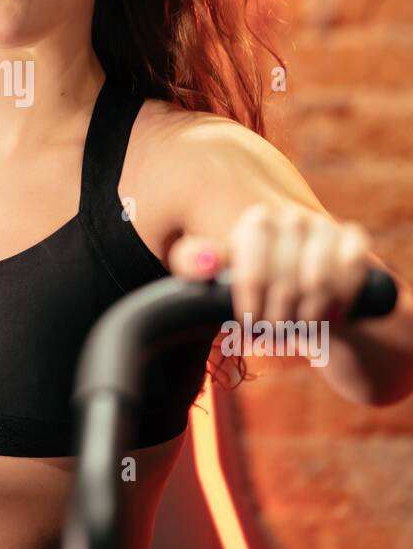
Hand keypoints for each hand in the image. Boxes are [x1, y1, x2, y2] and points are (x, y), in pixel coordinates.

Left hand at [167, 201, 371, 331]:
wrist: (312, 307)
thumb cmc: (260, 296)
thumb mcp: (220, 283)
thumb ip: (193, 265)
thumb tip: (206, 262)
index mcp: (256, 222)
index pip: (252, 273)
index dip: (253, 308)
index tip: (251, 326)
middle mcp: (290, 217)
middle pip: (285, 283)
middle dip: (280, 318)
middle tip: (277, 331)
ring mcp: (326, 226)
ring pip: (319, 282)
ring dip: (310, 316)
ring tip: (300, 326)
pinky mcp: (355, 241)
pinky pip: (351, 273)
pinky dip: (340, 303)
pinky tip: (332, 315)